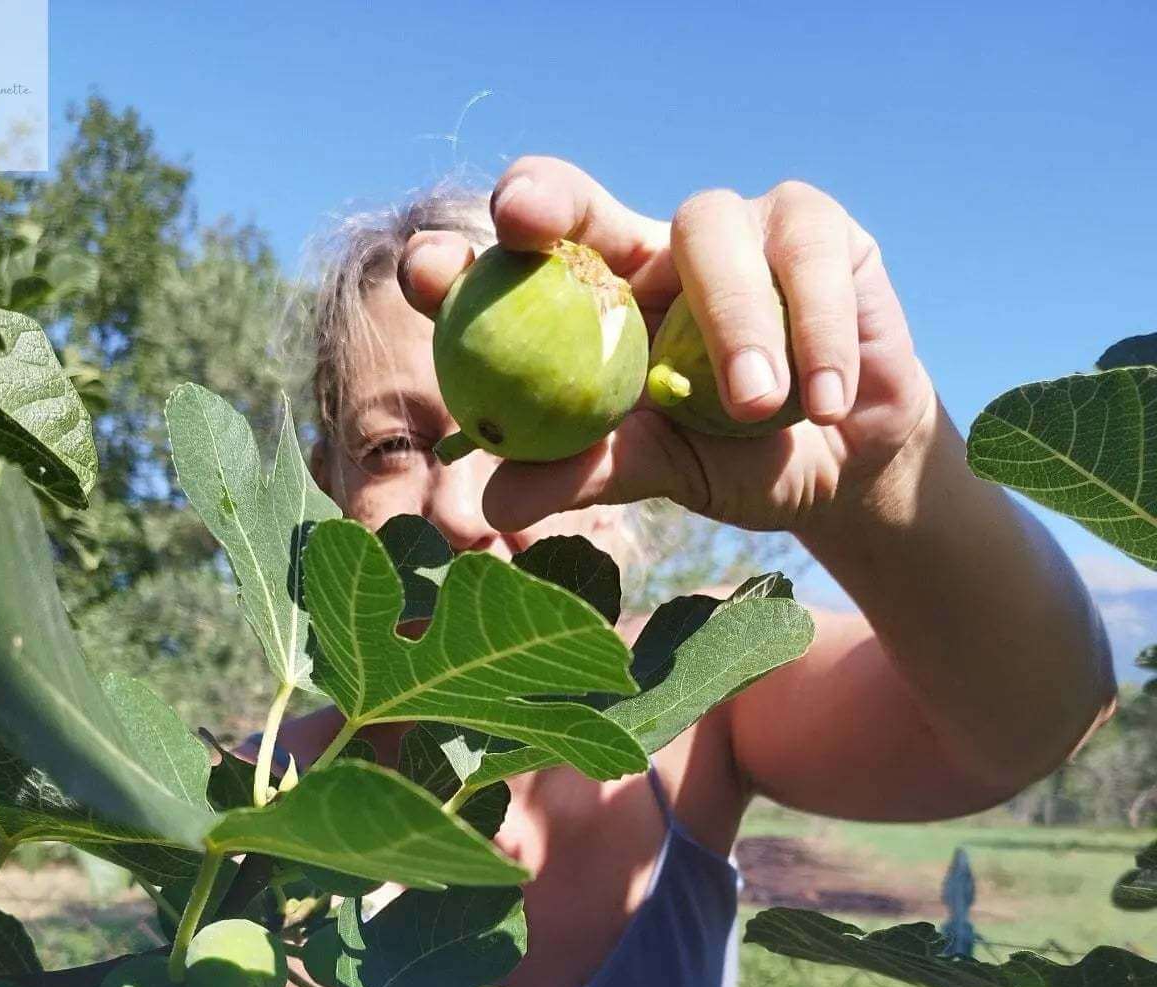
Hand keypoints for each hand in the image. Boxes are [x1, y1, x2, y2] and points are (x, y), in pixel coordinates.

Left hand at [401, 155, 934, 534]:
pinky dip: (813, 335)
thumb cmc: (734, 464)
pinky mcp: (815, 228)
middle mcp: (647, 252)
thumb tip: (495, 502)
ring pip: (708, 229)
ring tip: (755, 408)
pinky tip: (824, 402)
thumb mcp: (659, 472)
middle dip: (545, 197)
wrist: (844, 472)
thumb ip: (589, 472)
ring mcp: (729, 229)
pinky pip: (803, 254)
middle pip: (578, 198)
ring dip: (733, 322)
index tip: (428, 272)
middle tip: (522, 217)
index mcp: (591, 307)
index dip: (465, 262)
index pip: (515, 271)